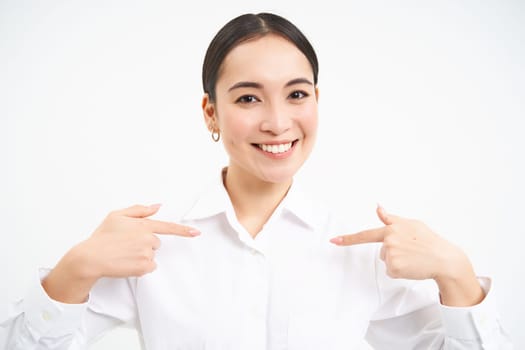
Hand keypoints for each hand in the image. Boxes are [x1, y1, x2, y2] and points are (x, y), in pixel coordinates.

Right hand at [78, 203, 199, 278]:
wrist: (91, 257)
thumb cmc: (102, 237)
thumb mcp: (116, 216)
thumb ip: (139, 210)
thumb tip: (157, 207)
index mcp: (143, 225)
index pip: (168, 227)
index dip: (184, 231)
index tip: (196, 233)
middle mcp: (148, 239)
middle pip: (156, 243)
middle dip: (144, 244)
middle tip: (126, 245)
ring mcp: (147, 253)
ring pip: (152, 255)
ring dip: (141, 256)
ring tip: (124, 254)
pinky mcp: (144, 267)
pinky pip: (149, 267)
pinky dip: (140, 267)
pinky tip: (127, 263)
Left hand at [329, 205, 484, 305]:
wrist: (444, 258)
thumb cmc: (429, 240)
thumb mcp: (412, 224)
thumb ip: (391, 218)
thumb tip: (378, 207)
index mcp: (392, 228)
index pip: (366, 234)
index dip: (348, 238)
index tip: (334, 241)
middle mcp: (389, 240)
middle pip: (382, 250)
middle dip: (394, 252)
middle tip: (412, 250)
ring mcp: (391, 254)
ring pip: (387, 261)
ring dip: (398, 261)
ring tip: (414, 257)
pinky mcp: (394, 267)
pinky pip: (391, 272)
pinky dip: (401, 271)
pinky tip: (412, 266)